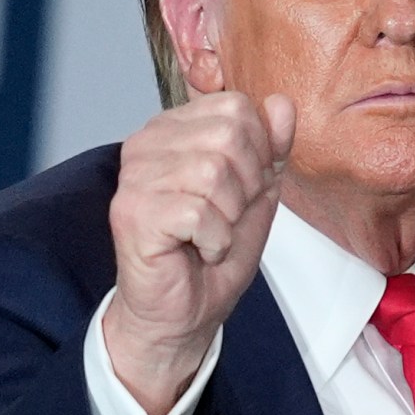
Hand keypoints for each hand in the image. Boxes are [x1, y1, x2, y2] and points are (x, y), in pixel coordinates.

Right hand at [104, 91, 298, 414]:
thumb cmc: (212, 252)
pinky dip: (214, 241)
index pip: (237, 107)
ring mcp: (134, 175)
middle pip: (230, 136)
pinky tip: (196, 250)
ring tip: (208, 235)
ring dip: (228, 218)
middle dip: (245, 188)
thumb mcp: (257, 194)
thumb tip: (281, 103)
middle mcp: (146, 142)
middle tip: (224, 218)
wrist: (184, 311)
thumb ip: (270, 147)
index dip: (257, 154)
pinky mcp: (133, 211)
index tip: (240, 192)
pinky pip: (200, 213)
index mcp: (173, 128)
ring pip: (216, 174)